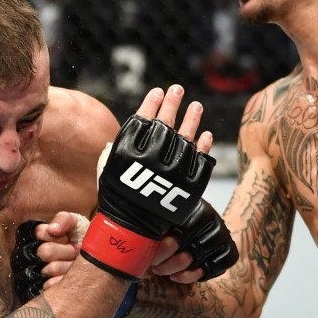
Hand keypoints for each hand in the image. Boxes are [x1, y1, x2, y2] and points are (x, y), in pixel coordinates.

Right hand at [11, 213, 86, 303]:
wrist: (101, 257)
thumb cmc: (87, 237)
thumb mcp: (77, 222)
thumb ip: (64, 219)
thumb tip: (52, 229)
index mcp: (46, 237)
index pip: (40, 233)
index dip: (55, 234)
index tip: (67, 236)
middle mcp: (44, 254)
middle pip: (44, 252)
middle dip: (64, 250)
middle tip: (74, 250)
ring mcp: (47, 272)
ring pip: (51, 268)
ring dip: (67, 264)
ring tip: (75, 262)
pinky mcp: (52, 287)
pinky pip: (52, 285)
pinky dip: (64, 279)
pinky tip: (72, 274)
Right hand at [81, 85, 215, 280]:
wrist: (132, 228)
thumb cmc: (118, 194)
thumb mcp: (111, 165)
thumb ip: (124, 143)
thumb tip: (142, 120)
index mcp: (130, 154)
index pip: (144, 120)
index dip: (152, 103)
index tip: (158, 91)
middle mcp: (152, 160)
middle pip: (166, 124)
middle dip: (172, 103)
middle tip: (178, 89)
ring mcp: (173, 173)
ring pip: (186, 138)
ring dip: (192, 119)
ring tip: (196, 105)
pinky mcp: (189, 186)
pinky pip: (200, 161)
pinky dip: (204, 146)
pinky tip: (205, 133)